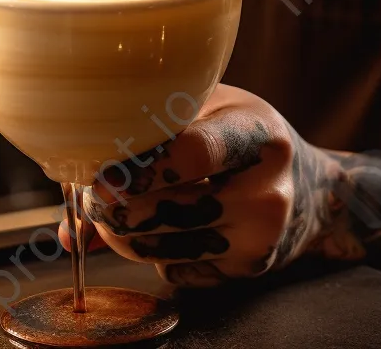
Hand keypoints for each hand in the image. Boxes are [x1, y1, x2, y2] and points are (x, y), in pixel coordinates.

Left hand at [59, 85, 332, 287]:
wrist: (307, 186)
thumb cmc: (239, 135)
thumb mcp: (208, 109)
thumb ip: (148, 137)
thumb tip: (73, 198)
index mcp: (258, 134)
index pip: (193, 154)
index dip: (140, 168)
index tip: (101, 174)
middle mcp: (267, 189)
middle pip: (168, 210)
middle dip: (116, 207)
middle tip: (96, 194)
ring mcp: (261, 237)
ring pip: (162, 248)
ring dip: (125, 234)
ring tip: (121, 210)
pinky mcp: (249, 270)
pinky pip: (176, 271)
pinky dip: (156, 253)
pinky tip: (168, 226)